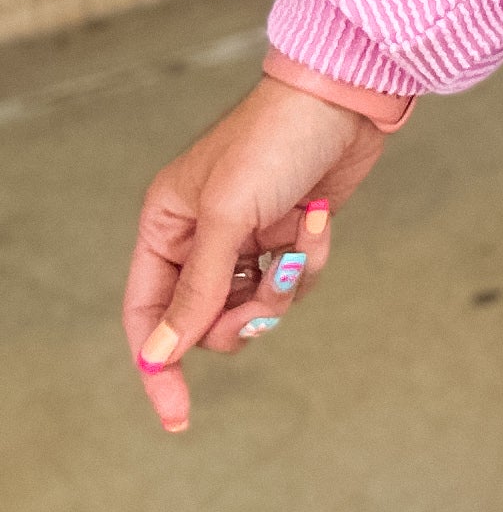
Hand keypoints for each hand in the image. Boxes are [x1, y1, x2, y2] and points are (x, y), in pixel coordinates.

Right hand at [124, 75, 389, 431]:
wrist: (345, 97)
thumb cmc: (275, 140)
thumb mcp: (227, 216)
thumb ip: (195, 289)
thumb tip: (161, 353)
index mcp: (166, 224)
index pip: (147, 313)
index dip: (159, 364)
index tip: (178, 414)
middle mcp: (200, 235)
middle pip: (203, 321)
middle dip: (239, 316)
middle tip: (266, 289)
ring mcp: (247, 237)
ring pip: (251, 307)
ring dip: (281, 287)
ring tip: (301, 241)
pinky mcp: (288, 234)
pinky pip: (291, 282)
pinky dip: (308, 260)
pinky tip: (319, 218)